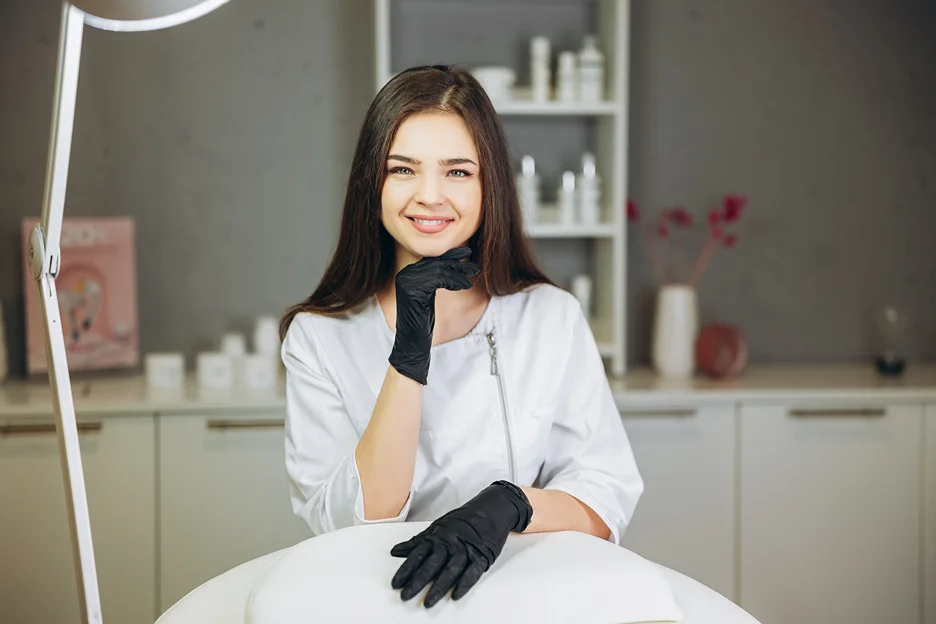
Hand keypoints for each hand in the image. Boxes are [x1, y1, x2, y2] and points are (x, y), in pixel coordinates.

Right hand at [388, 246, 478, 384]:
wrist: (412, 342)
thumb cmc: (422, 321)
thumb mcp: (429, 295)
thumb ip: (434, 278)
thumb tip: (453, 262)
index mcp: (407, 273)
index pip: (431, 259)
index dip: (450, 255)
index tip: (466, 252)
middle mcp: (404, 274)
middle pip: (436, 263)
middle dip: (457, 264)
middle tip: (474, 268)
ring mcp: (406, 282)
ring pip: (439, 270)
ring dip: (458, 275)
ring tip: (470, 281)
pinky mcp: (412, 290)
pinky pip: (438, 279)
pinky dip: (453, 282)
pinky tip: (462, 286)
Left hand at [389, 480, 532, 607]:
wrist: (492, 508)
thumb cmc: (464, 519)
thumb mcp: (438, 526)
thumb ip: (418, 541)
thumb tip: (396, 551)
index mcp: (438, 536)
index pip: (418, 555)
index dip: (406, 570)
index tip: (396, 583)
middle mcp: (450, 543)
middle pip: (432, 564)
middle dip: (418, 581)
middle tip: (406, 595)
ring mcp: (466, 549)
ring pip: (450, 570)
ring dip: (439, 587)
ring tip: (428, 601)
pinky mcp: (482, 555)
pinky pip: (472, 571)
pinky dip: (464, 583)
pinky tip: (456, 594)